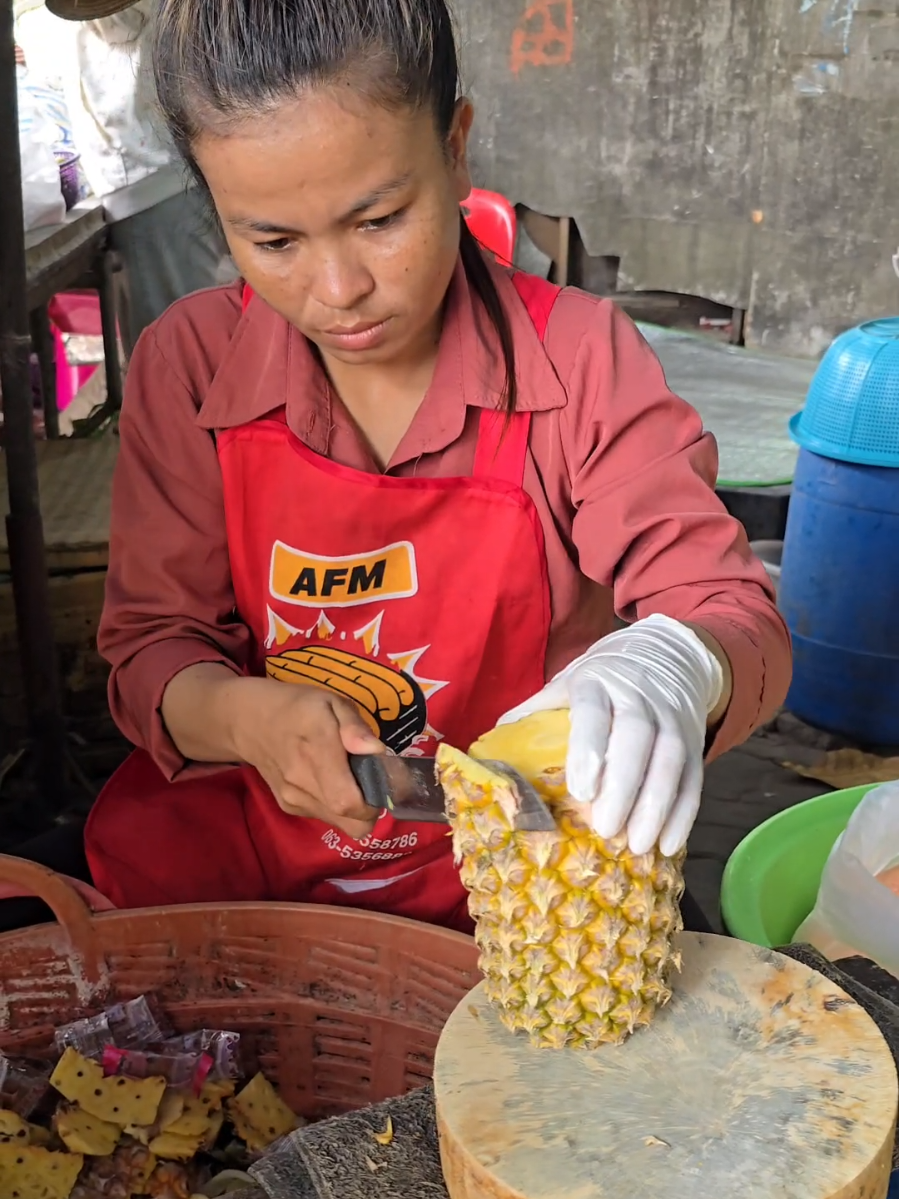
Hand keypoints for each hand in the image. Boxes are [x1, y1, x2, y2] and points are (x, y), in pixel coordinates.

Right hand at [229, 677, 384, 838]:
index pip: (349, 802)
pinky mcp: (288, 806)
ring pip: (340, 824)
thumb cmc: (299, 707)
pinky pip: (325, 818)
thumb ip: (354, 727)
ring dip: (354, 809)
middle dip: (371, 809)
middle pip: (350, 821)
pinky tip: (329, 781)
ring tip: (349, 778)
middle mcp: (302, 782)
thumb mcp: (331, 702)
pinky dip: (336, 807)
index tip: (380, 781)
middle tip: (371, 782)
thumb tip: (376, 751)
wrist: (250, 722)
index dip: (374, 801)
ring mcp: (293, 799)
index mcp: (316, 750)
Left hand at [497, 615, 724, 855]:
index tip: (581, 790)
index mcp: (597, 682)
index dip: (590, 747)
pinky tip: (669, 844)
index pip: (595, 711)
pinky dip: (684, 811)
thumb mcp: (565, 684)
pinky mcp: (693, 738)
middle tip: (606, 829)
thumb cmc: (599, 682)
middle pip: (638, 737)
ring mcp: (671, 716)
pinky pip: (694, 775)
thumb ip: (533, 714)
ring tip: (637, 845)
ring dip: (657, 805)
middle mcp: (638, 696)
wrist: (662, 655)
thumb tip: (489, 756)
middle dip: (624, 785)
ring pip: (671, 759)